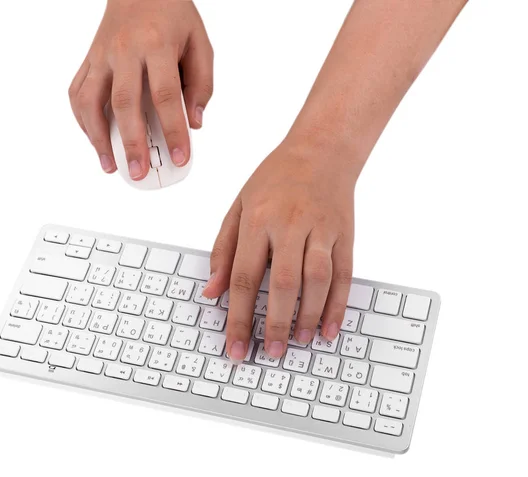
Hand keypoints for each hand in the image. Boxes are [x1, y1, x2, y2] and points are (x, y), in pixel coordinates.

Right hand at [69, 0, 212, 177]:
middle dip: (132, 144)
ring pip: (91, 101)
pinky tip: (95, 139)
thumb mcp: (199, 43)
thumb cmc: (172, 13)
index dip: (174, 130)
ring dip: (98, 138)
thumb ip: (201, 84)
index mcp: (157, 45)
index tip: (181, 157)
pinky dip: (83, 120)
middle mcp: (124, 51)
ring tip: (110, 165)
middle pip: (124, 104)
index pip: (166, 96)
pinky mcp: (88, 60)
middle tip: (140, 173)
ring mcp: (101, 55)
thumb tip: (193, 122)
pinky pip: (77, 93)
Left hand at [203, 136, 357, 359]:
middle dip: (276, 323)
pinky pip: (344, 275)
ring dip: (308, 316)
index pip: (244, 277)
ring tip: (299, 342)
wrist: (321, 150)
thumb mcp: (239, 206)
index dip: (239, 317)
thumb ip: (223, 249)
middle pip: (283, 283)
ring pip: (317, 280)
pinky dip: (338, 304)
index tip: (235, 347)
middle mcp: (289, 225)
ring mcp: (321, 229)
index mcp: (257, 219)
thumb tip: (211, 292)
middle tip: (271, 352)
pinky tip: (329, 327)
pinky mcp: (345, 234)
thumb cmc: (275, 179)